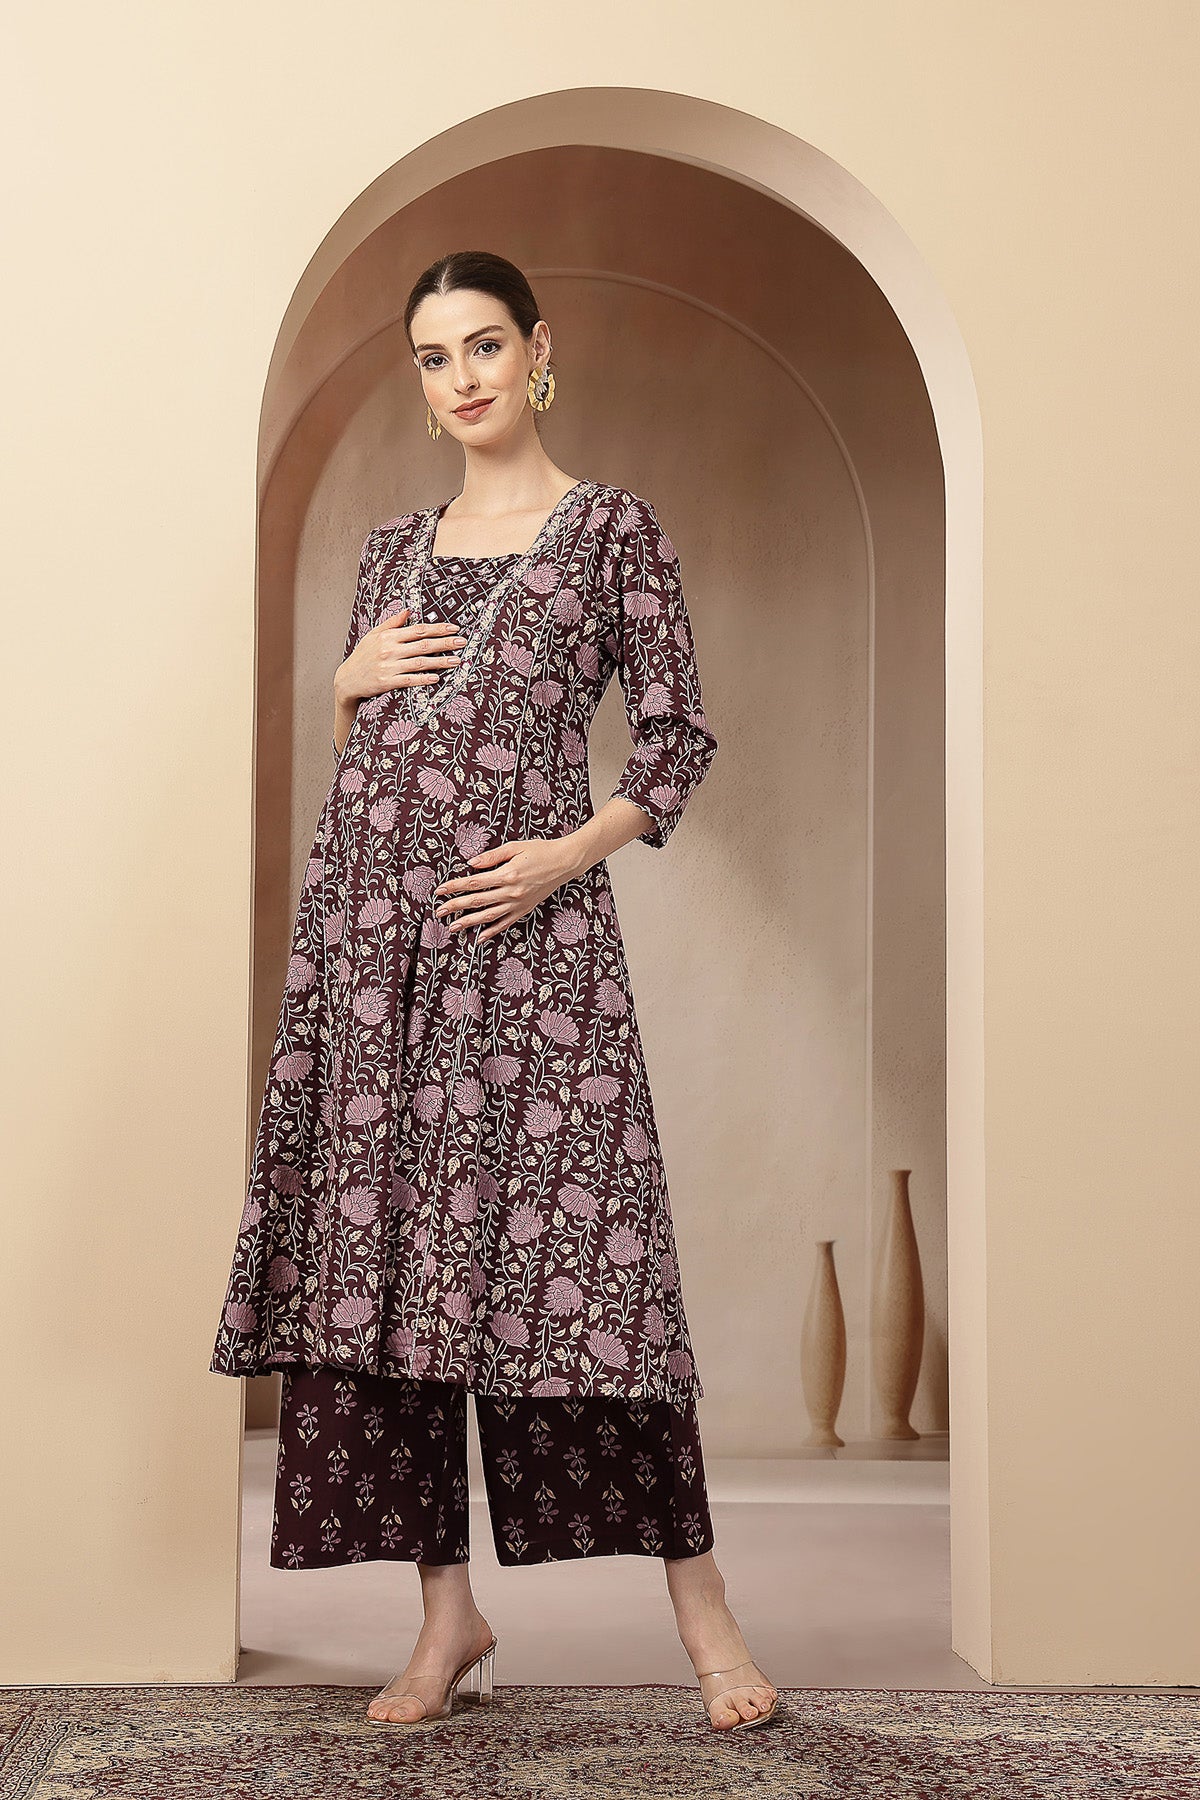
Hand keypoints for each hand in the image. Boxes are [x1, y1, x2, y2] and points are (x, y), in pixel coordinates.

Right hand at [335, 608, 466, 703]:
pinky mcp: (387, 682)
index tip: (454, 628)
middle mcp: (389, 650)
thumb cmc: (362, 656)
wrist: (347, 679)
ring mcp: (388, 666)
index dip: (437, 628)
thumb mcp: (374, 635)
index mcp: (388, 636)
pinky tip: (436, 678)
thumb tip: (408, 610)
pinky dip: (423, 679)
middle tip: (462, 642)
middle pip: (423, 645)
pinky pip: (409, 680)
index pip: (418, 629)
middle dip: (444, 643)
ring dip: (440, 662)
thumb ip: (392, 623)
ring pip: (420, 662)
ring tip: (456, 661)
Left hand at [433, 837, 583, 942]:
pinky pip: (505, 923)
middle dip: (455, 906)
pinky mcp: (525, 909)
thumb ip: (492, 856)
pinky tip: (479, 937)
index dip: (455, 887)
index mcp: (507, 874)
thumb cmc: (541, 851)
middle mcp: (511, 892)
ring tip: (453, 927)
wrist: (565, 862)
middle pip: (477, 901)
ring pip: (488, 916)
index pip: (474, 882)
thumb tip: (471, 864)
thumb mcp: (515, 847)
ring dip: (469, 922)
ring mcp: (518, 903)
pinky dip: (492, 931)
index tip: (440, 890)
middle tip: (439, 911)